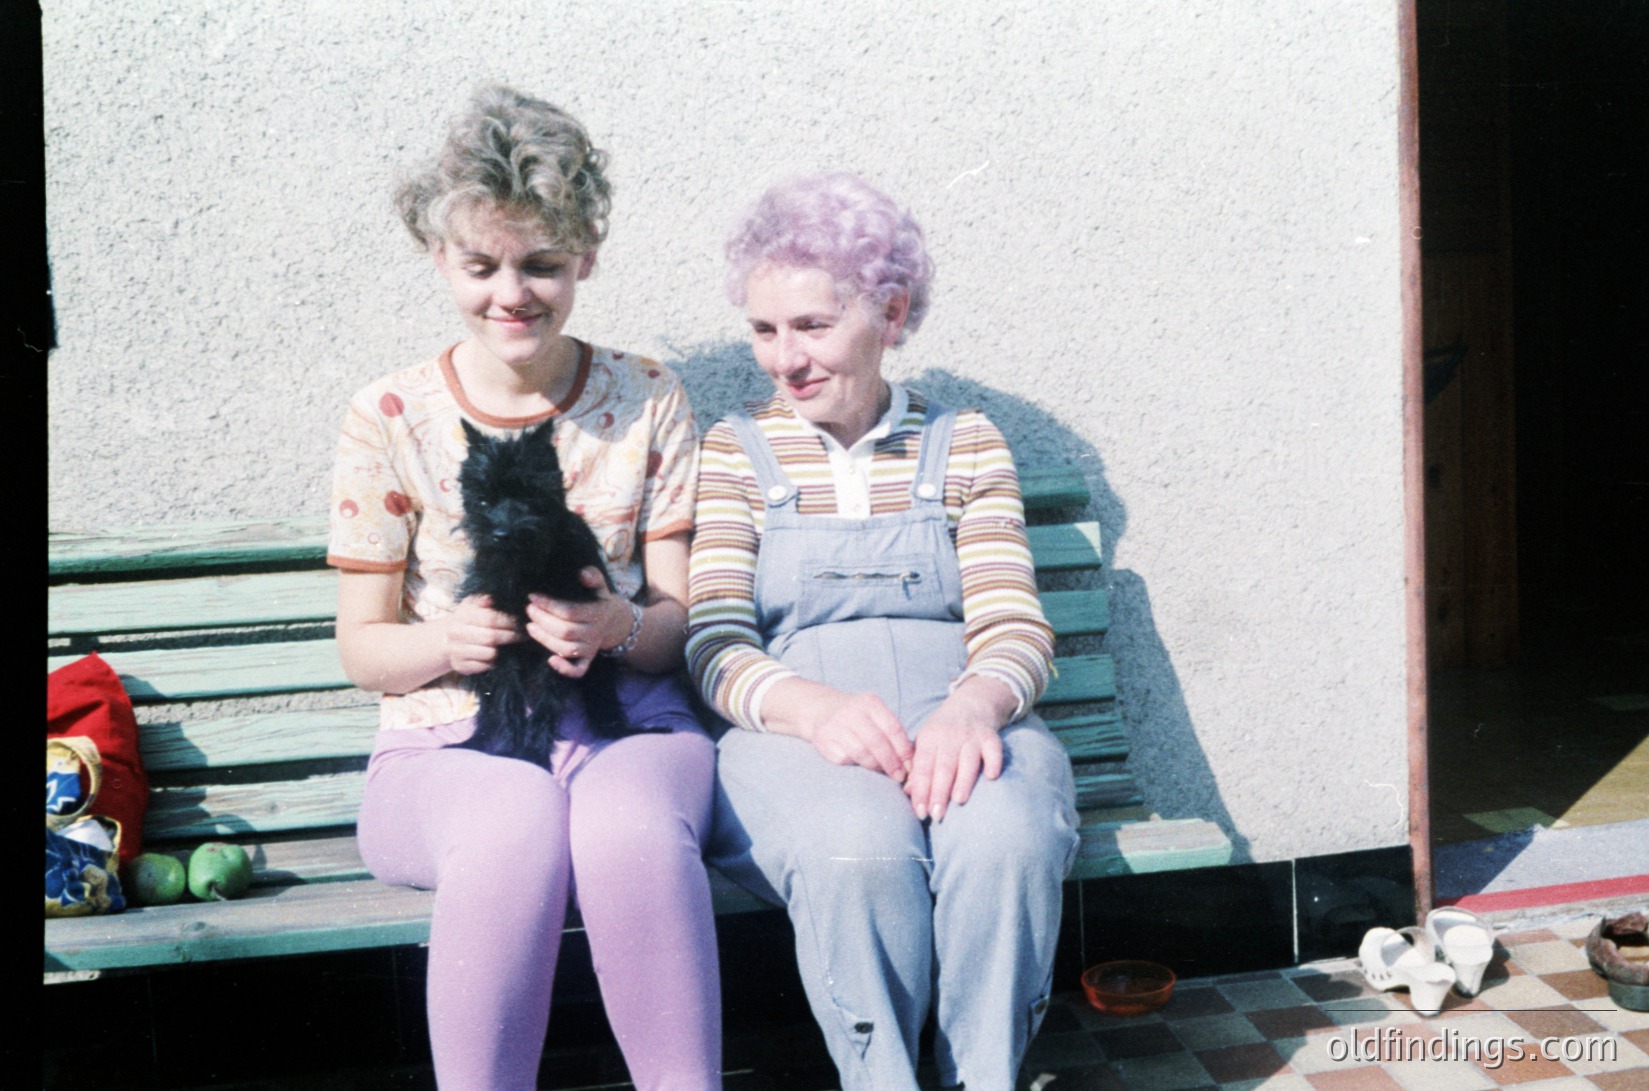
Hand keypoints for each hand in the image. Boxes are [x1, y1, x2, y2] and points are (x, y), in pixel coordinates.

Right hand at [443, 595, 520, 674]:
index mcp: (462, 615)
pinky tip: (496, 656)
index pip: (491, 618)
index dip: (509, 621)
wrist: (449, 637)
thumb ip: (483, 598)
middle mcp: (456, 633)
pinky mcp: (459, 666)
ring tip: (508, 645)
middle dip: (511, 636)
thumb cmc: (469, 618)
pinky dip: (493, 663)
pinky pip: (484, 667)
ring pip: (489, 653)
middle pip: (491, 637)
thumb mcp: (474, 603)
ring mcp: (456, 651)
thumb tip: (490, 599)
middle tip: (523, 636)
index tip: (522, 622)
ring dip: (502, 651)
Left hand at [525, 567, 629, 678]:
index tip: (533, 597)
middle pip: (566, 631)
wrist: (616, 623)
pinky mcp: (587, 660)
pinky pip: (579, 670)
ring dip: (546, 640)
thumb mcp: (601, 587)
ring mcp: (591, 649)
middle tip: (529, 610)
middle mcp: (595, 633)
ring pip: (568, 649)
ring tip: (530, 627)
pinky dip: (565, 669)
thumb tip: (582, 572)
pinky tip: (550, 660)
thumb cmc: (600, 602)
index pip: (570, 612)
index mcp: (597, 614)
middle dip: (543, 621)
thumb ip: (594, 577)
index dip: (550, 605)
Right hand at [802, 689, 914, 781]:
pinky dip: (854, 764)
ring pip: (860, 752)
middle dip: (890, 762)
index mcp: (870, 702)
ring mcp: (835, 724)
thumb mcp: (875, 715)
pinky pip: (843, 758)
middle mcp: (851, 711)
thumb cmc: (858, 717)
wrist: (822, 709)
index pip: (892, 728)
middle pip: (876, 741)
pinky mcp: (822, 739)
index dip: (903, 750)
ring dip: (874, 766)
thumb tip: (910, 763)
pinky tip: (859, 764)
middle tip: (898, 776)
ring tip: (881, 772)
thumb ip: (891, 734)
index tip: (910, 766)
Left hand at [904, 682, 1009, 821]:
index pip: (923, 767)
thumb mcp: (926, 744)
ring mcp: (971, 736)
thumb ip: (918, 768)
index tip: (919, 811)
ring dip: (963, 781)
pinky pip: (994, 750)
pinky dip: (993, 762)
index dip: (921, 790)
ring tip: (958, 801)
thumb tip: (908, 792)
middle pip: (944, 767)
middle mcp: (950, 736)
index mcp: (929, 738)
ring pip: (967, 761)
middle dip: (939, 792)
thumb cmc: (943, 733)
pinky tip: (992, 777)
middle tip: (936, 815)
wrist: (970, 704)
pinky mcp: (991, 737)